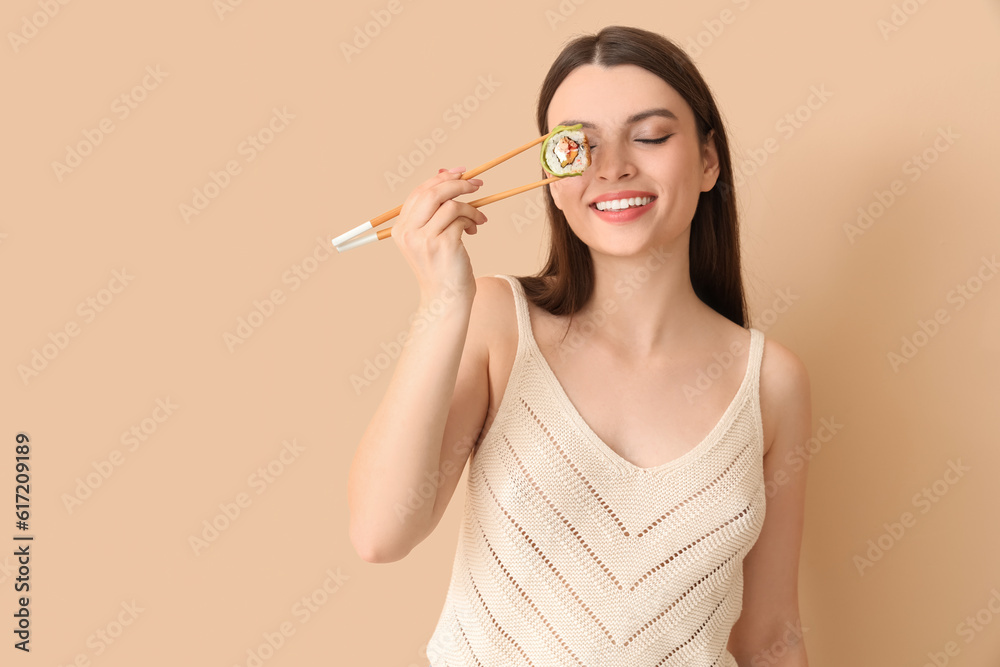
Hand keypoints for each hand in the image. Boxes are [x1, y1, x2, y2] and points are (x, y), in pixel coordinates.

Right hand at [391, 166, 487, 304]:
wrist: (446, 298)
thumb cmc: (442, 267)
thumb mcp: (431, 236)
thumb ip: (435, 209)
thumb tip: (446, 172)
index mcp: (401, 228)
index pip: (419, 192)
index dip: (441, 179)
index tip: (461, 172)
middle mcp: (408, 232)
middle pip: (432, 193)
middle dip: (458, 184)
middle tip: (477, 184)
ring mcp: (424, 239)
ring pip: (450, 205)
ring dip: (470, 207)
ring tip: (478, 218)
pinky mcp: (443, 244)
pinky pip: (461, 219)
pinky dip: (473, 219)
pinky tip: (475, 228)